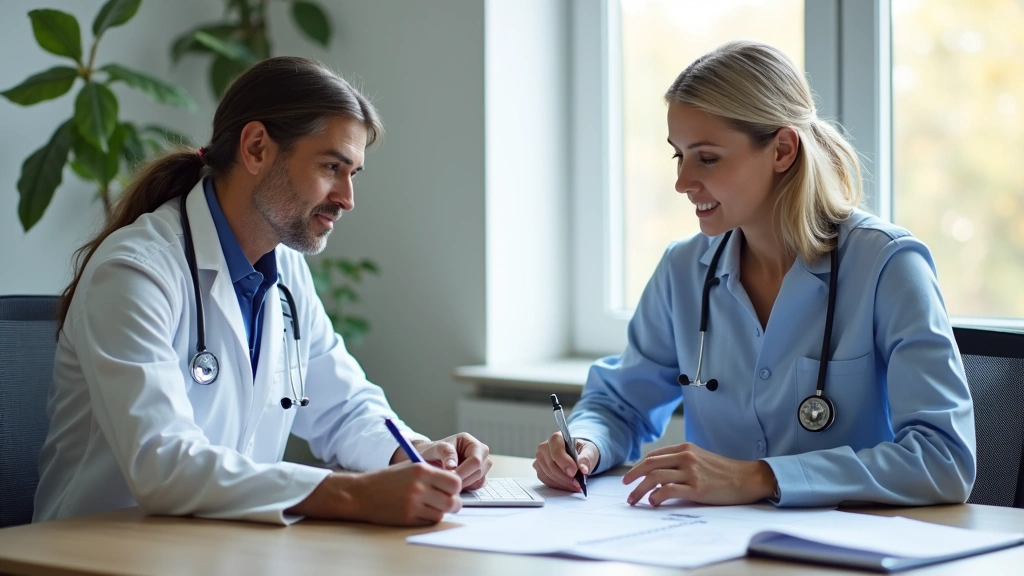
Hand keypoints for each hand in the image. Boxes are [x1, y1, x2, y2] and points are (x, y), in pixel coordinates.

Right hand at [290, 464, 462, 525]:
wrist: (362, 493)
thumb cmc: (388, 479)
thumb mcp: (410, 467)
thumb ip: (433, 473)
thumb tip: (456, 483)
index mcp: (422, 470)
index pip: (455, 482)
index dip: (455, 487)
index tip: (451, 488)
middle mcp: (419, 487)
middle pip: (452, 501)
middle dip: (453, 503)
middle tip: (447, 501)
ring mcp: (413, 504)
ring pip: (442, 513)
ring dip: (440, 511)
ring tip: (431, 505)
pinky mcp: (407, 518)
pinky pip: (429, 522)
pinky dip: (428, 518)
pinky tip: (420, 511)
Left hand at [391, 433, 492, 489]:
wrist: (430, 458)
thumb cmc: (432, 451)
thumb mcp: (436, 449)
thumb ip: (446, 453)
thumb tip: (452, 466)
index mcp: (470, 442)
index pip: (475, 460)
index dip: (463, 471)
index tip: (448, 477)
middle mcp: (480, 452)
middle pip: (479, 470)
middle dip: (463, 479)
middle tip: (447, 483)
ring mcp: (482, 464)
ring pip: (480, 479)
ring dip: (465, 484)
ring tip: (449, 482)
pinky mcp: (480, 474)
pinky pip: (478, 485)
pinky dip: (468, 487)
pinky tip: (454, 484)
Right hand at [532, 432, 599, 492]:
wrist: (577, 455)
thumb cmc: (582, 451)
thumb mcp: (589, 451)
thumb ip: (586, 458)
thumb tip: (583, 469)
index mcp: (557, 438)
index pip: (556, 451)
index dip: (564, 463)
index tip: (574, 472)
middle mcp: (545, 446)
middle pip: (551, 464)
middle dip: (565, 476)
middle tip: (577, 482)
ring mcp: (540, 458)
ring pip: (547, 473)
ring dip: (562, 482)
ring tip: (575, 485)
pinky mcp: (539, 468)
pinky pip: (545, 479)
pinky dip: (557, 485)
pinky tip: (567, 485)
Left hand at [622, 443, 775, 506]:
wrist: (747, 478)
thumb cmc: (723, 471)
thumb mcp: (700, 458)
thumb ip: (680, 463)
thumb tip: (657, 476)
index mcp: (685, 449)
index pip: (654, 456)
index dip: (638, 467)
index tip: (630, 477)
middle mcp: (686, 457)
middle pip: (650, 464)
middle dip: (633, 476)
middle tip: (625, 487)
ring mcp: (691, 472)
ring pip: (655, 477)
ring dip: (640, 489)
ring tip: (634, 500)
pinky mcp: (697, 488)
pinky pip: (669, 490)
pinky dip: (656, 496)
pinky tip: (653, 502)